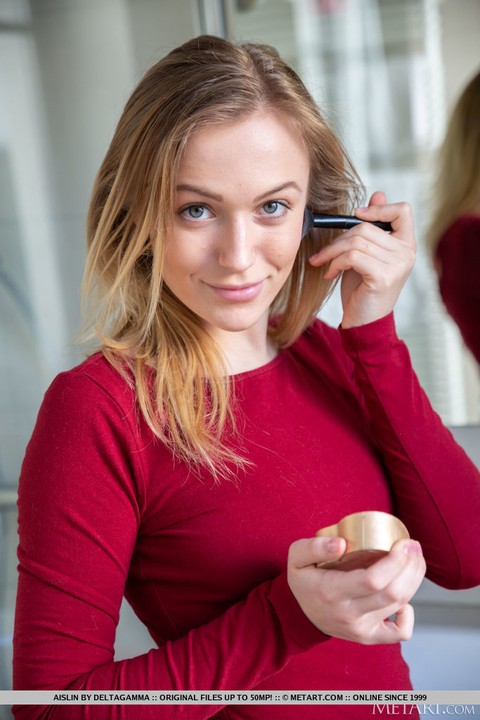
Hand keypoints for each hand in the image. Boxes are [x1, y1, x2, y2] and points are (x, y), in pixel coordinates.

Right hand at [287, 535, 425, 643]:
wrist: (299, 615)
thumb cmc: (303, 580)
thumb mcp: (297, 557)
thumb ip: (315, 547)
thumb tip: (342, 543)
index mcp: (332, 592)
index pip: (373, 580)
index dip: (396, 561)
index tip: (404, 543)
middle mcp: (349, 614)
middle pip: (393, 593)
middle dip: (411, 566)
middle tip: (414, 546)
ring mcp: (361, 629)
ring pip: (399, 605)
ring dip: (413, 580)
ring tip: (414, 559)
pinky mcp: (368, 637)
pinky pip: (400, 633)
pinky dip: (409, 615)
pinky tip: (404, 598)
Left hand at [308, 192, 415, 327]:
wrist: (364, 322)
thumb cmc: (363, 289)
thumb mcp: (366, 254)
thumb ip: (373, 227)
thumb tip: (378, 193)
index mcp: (407, 244)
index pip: (402, 210)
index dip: (378, 208)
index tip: (357, 216)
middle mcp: (407, 253)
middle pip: (366, 227)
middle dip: (339, 239)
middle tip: (324, 253)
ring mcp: (397, 265)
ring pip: (356, 241)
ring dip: (332, 252)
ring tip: (324, 264)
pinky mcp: (383, 276)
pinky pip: (352, 257)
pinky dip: (335, 263)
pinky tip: (330, 274)